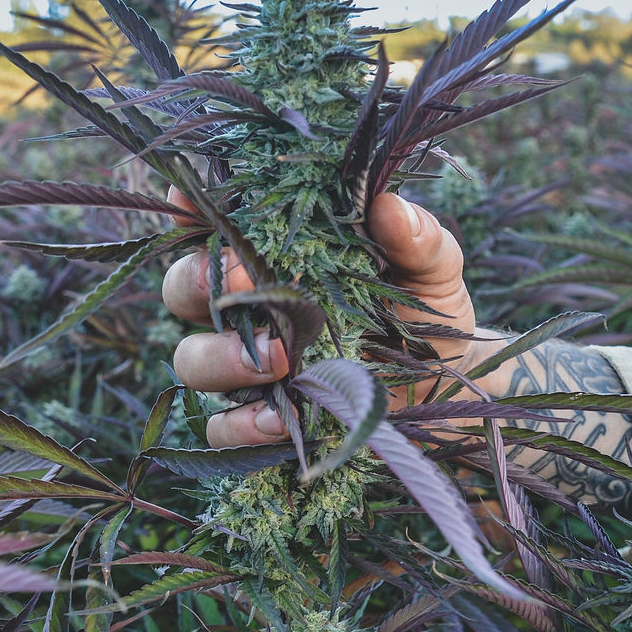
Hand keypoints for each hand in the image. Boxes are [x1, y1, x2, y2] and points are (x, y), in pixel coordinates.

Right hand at [161, 190, 485, 448]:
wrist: (448, 385)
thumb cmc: (427, 310)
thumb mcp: (432, 269)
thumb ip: (417, 238)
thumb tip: (390, 208)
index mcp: (276, 256)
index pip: (212, 226)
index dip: (189, 213)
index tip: (189, 203)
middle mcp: (250, 308)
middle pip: (183, 290)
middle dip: (197, 284)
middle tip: (242, 287)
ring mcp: (249, 367)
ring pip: (192, 358)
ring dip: (221, 358)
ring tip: (277, 360)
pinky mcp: (261, 421)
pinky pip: (222, 428)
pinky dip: (241, 425)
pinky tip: (279, 418)